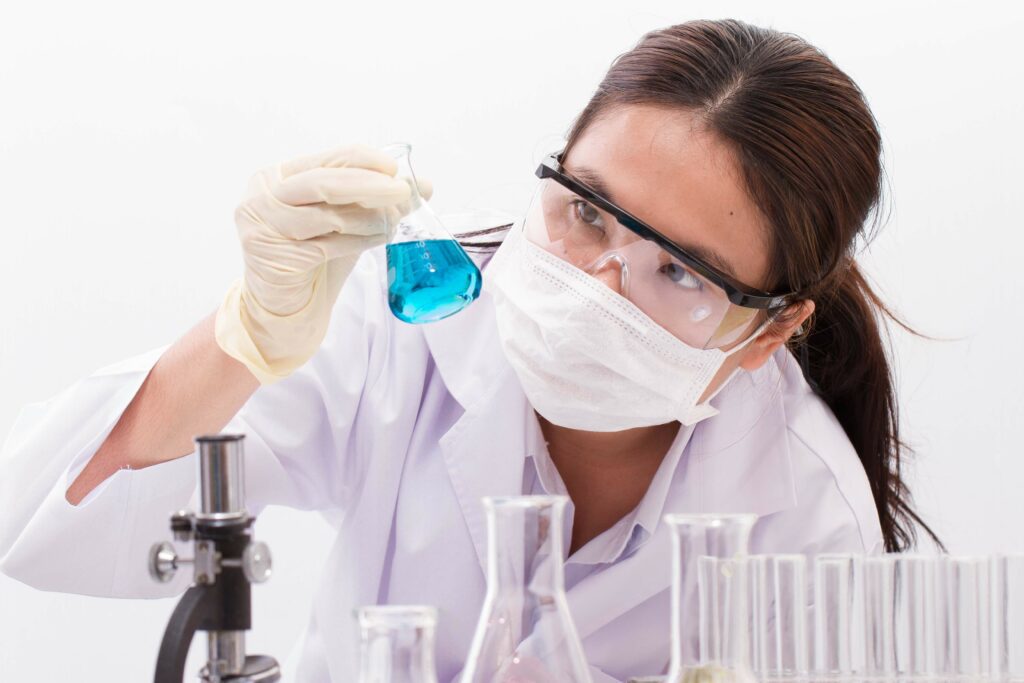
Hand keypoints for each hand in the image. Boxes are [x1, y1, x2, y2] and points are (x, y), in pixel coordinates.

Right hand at [215, 143, 432, 383]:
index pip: (327, 159)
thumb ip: (378, 202)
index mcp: (277, 176)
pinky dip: (358, 241)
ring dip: (368, 219)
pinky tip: (377, 240)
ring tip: (391, 224)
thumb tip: (421, 185)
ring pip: (328, 214)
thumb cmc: (314, 260)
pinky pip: (327, 245)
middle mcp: (262, 195)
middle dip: (370, 185)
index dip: (364, 161)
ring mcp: (262, 225)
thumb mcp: (347, 223)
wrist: (286, 308)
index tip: (394, 169)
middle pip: (325, 182)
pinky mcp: (272, 256)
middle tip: (401, 191)